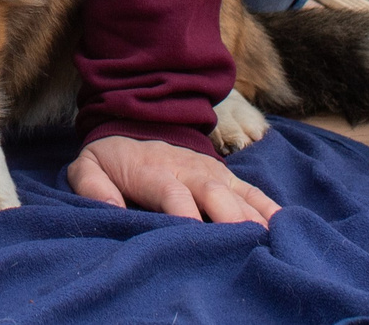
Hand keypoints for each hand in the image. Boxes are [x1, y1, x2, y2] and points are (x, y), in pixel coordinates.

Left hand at [67, 135, 279, 225]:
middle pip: (212, 192)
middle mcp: (185, 169)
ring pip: (235, 192)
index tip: (194, 235)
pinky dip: (267, 205)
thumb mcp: (87, 167)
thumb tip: (110, 207)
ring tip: (268, 240)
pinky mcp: (224, 175)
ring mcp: (209, 170)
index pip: (171, 192)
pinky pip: (250, 189)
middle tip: (243, 244)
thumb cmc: (111, 159)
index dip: (183, 212)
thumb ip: (92, 186)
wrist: (133, 124)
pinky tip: (281, 225)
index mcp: (151, 171)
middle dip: (228, 217)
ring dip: (252, 215)